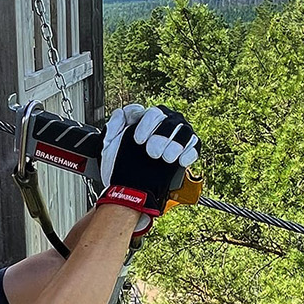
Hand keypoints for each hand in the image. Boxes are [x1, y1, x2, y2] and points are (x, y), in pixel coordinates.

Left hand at [96, 104, 198, 224]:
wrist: (133, 190)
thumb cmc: (122, 166)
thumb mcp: (109, 145)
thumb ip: (113, 126)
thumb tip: (121, 113)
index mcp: (148, 119)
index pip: (151, 113)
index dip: (146, 125)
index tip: (138, 140)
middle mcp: (165, 123)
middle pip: (169, 120)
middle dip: (160, 136)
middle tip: (152, 151)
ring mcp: (178, 135)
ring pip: (183, 131)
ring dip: (175, 144)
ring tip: (165, 157)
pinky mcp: (188, 150)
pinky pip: (194, 145)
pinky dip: (188, 153)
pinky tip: (179, 161)